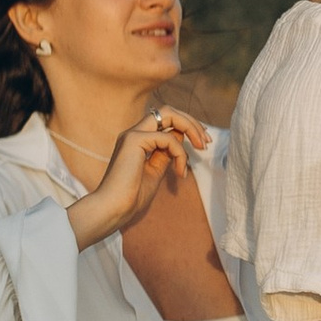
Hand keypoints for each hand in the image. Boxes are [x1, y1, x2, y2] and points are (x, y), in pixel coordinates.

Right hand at [68, 105, 204, 245]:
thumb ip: (166, 155)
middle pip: (168, 111)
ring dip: (191, 127)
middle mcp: (134, 133)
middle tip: (206, 141)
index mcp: (137, 140)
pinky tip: (179, 172)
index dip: (187, 126)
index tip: (202, 142)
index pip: (165, 120)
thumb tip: (181, 140)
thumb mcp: (155, 171)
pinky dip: (180, 153)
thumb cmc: (132, 197)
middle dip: (191, 122)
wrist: (114, 209)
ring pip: (168, 114)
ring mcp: (132, 134)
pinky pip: (168, 138)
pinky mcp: (134, 140)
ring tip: (202, 147)